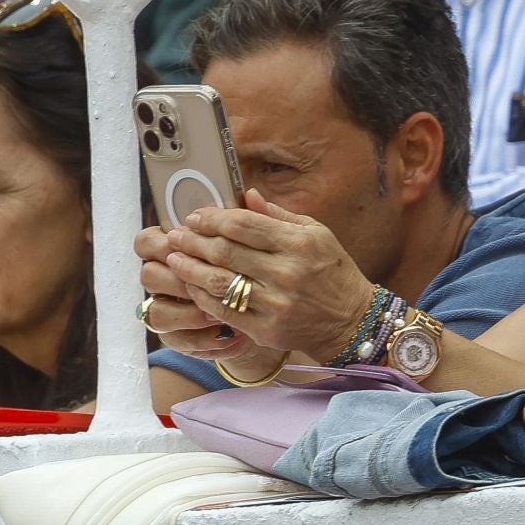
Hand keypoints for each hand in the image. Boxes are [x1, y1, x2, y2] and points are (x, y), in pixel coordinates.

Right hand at [136, 225, 257, 362]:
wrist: (263, 309)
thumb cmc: (257, 264)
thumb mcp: (261, 241)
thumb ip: (253, 220)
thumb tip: (251, 195)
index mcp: (172, 247)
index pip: (147, 240)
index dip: (167, 242)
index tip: (194, 243)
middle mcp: (163, 277)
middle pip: (149, 274)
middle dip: (180, 277)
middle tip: (211, 278)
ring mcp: (168, 308)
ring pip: (159, 312)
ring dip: (189, 311)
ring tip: (221, 311)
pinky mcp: (177, 337)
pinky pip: (178, 340)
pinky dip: (203, 338)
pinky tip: (228, 334)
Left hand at [157, 190, 376, 362]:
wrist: (352, 322)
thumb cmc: (333, 272)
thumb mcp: (316, 233)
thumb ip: (278, 215)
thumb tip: (246, 195)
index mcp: (299, 243)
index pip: (243, 224)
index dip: (213, 218)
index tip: (195, 217)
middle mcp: (286, 272)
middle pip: (225, 252)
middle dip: (193, 241)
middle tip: (174, 235)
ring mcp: (275, 304)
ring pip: (219, 282)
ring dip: (189, 269)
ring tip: (173, 259)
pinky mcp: (267, 329)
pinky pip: (224, 311)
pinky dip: (203, 297)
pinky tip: (191, 286)